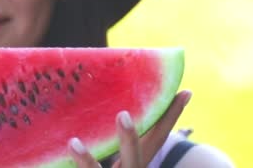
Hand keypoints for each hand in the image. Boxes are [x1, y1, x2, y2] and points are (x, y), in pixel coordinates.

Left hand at [68, 90, 191, 167]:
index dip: (171, 117)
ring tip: (73, 141)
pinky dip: (78, 166)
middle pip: (133, 159)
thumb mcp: (127, 162)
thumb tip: (157, 120)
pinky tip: (67, 147)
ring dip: (86, 161)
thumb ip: (134, 147)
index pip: (157, 139)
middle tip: (123, 115)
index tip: (185, 91)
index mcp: (138, 164)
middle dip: (130, 138)